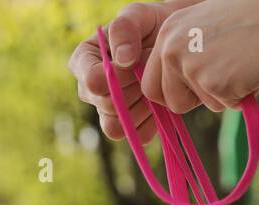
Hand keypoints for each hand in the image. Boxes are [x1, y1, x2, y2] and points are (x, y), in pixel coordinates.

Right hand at [68, 0, 201, 142]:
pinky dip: (153, 123)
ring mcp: (109, 111)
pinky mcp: (131, 127)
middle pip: (108, 107)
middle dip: (135, 89)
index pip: (92, 82)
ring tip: (154, 86)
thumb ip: (125, 29)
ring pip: (119, 127)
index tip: (134, 62)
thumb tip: (123, 59)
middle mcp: (90, 90)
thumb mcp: (138, 15)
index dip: (116, 77)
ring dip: (143, 109)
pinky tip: (160, 103)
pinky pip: (138, 136)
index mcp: (84, 61)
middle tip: (150, 71)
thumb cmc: (151, 26)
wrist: (174, 46)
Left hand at [141, 0, 258, 113]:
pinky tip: (254, 69)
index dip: (176, 92)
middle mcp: (172, 48)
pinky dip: (242, 95)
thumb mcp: (210, 26)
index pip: (151, 82)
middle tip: (222, 81)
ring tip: (244, 63)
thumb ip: (192, 50)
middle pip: (169, 101)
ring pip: (203, 105)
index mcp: (169, 30)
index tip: (196, 91)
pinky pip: (226, 106)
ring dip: (225, 95)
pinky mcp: (214, 84)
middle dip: (194, 102)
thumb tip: (191, 86)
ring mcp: (191, 66)